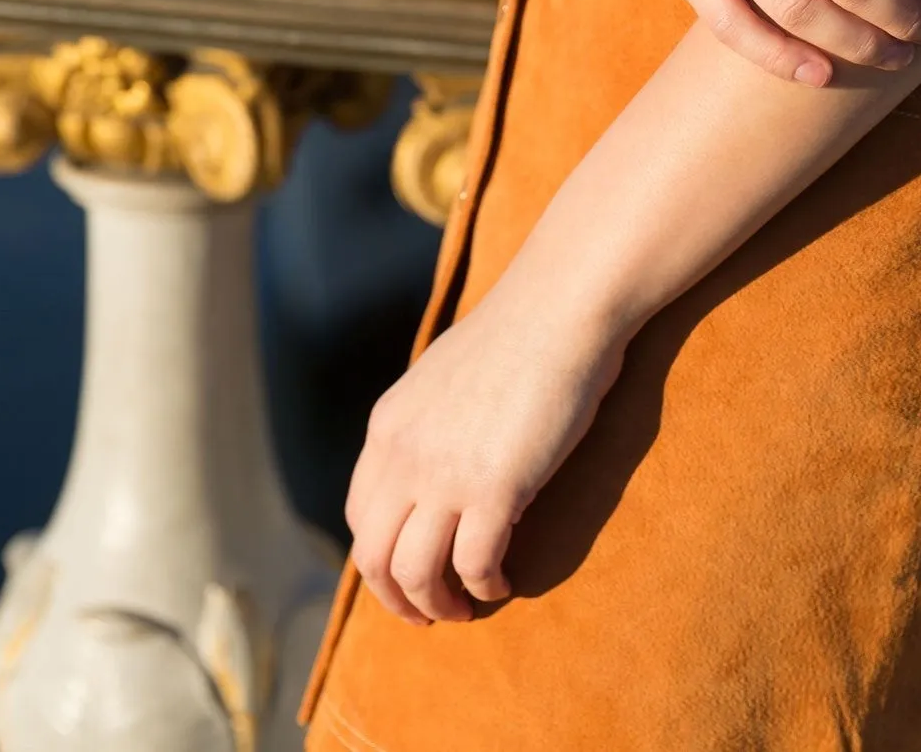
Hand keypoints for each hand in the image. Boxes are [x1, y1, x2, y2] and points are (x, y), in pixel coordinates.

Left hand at [345, 277, 624, 623]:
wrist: (560, 307)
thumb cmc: (522, 332)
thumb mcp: (446, 375)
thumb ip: (430, 420)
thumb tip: (441, 456)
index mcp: (389, 426)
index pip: (360, 515)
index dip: (380, 556)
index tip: (409, 572)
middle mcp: (404, 455)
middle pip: (374, 558)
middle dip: (398, 599)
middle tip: (431, 614)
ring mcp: (445, 475)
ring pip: (415, 575)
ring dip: (438, 605)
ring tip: (467, 609)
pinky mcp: (495, 490)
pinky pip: (474, 568)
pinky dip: (484, 588)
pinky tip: (503, 582)